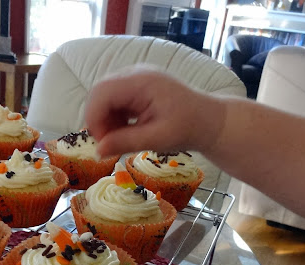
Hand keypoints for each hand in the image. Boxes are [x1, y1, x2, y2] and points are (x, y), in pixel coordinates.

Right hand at [84, 65, 224, 156]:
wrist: (209, 121)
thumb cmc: (188, 128)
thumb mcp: (158, 139)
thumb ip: (126, 142)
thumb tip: (97, 151)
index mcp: (142, 82)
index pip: (102, 92)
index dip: (94, 118)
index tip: (101, 143)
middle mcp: (135, 74)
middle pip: (99, 92)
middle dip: (98, 120)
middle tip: (109, 144)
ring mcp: (135, 79)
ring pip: (104, 97)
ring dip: (106, 120)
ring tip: (120, 139)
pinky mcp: (136, 87)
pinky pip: (114, 100)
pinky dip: (114, 117)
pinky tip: (126, 131)